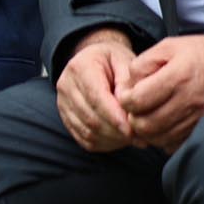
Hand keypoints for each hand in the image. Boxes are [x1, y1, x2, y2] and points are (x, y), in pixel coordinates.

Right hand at [55, 29, 137, 152]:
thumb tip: (130, 106)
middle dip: (116, 131)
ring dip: (112, 139)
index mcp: (80, 67)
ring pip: (87, 131)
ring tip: (133, 139)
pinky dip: (103, 143)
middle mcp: (66, 86)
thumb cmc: (113, 60)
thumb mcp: (124, 60)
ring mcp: (63, 103)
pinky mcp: (65, 118)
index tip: (132, 130)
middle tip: (140, 138)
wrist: (94, 60)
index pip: (95, 97)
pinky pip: (83, 138)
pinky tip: (120, 139)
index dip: (114, 117)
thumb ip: (127, 82)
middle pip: (90, 118)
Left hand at [118, 32, 203, 151]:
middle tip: (135, 110)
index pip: (137, 101)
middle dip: (133, 119)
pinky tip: (164, 126)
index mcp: (176, 78)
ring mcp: (199, 116)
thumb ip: (142, 63)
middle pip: (146, 125)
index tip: (128, 95)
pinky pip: (178, 143)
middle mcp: (188, 100)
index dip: (125, 100)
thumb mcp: (168, 46)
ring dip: (147, 131)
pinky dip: (165, 139)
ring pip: (160, 138)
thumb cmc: (202, 52)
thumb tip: (128, 86)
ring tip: (147, 118)